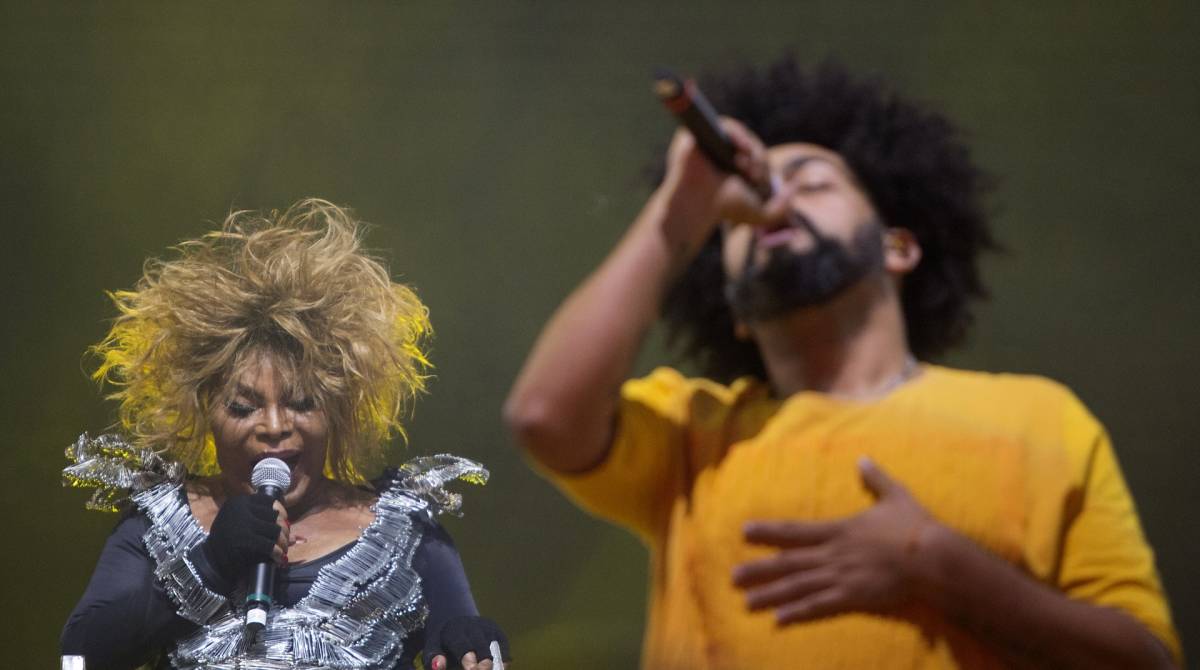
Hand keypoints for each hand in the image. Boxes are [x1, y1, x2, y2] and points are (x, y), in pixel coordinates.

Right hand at [202, 493, 289, 583]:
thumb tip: (297, 537)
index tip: (284, 523)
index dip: (281, 512)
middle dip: (284, 530)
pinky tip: (278, 558)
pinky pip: (269, 544)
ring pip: (275, 530)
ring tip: (282, 551)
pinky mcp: (244, 539)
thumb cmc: (229, 542)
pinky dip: (277, 552)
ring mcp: (242, 523)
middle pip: (275, 516)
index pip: (269, 501)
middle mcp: (241, 508)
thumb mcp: (244, 526)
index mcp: (240, 501)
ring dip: (283, 542)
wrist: (211, 561)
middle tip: (285, 542)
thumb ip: (265, 525)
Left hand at [424, 615, 510, 669]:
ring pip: (495, 651)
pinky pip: (504, 651)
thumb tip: (439, 666)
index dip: (468, 659)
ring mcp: (489, 629)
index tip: (470, 669)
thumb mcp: (433, 647)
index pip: (463, 645)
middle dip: (483, 664)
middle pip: (482, 649)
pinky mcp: (499, 633)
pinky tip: (498, 668)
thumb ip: (434, 658)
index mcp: (455, 629)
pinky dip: (502, 662)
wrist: (455, 619)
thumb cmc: (442, 641)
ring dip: (493, 665)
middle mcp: (474, 626)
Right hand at [657, 118, 792, 251]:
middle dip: (758, 159)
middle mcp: (723, 153)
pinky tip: (740, 150)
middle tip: (752, 176)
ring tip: (744, 166)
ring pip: (741, 134)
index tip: (757, 180)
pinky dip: (737, 134)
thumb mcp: (761, 214)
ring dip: (750, 147)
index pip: (758, 155)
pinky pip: (726, 125)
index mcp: (735, 167)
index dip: (763, 165)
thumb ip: (782, 207)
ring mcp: (711, 142)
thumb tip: (796, 185)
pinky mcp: (701, 134)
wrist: (701, 203)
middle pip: (752, 144)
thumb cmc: (725, 209)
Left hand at [732, 457, 935, 624]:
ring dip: (771, 594)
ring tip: (746, 602)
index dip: (768, 532)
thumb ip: (876, 479)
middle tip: (733, 577)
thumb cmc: (917, 527)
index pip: (795, 531)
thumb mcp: (896, 496)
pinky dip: (797, 612)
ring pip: (798, 586)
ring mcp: (842, 577)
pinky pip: (820, 606)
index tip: (744, 532)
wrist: (935, 558)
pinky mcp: (854, 598)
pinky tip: (778, 620)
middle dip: (760, 570)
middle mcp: (834, 554)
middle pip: (789, 563)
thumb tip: (864, 458)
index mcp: (840, 531)